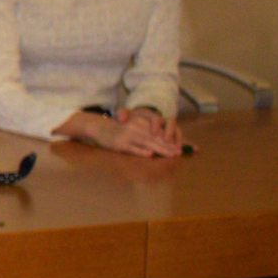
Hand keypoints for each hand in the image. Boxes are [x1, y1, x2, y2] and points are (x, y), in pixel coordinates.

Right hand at [69, 109, 183, 157]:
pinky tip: (150, 155)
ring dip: (160, 150)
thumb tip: (165, 144)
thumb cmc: (119, 128)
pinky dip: (141, 151)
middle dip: (168, 147)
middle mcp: (136, 127)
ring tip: (170, 155)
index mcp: (141, 122)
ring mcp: (128, 135)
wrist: (98, 127)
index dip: (170, 140)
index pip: (159, 132)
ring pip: (147, 142)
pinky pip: (132, 148)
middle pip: (156, 138)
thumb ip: (148, 134)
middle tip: (179, 154)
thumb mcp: (134, 127)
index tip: (179, 149)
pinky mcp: (120, 144)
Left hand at [125, 106, 191, 154]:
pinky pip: (184, 139)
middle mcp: (164, 121)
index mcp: (152, 116)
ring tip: (178, 150)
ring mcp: (171, 128)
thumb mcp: (126, 115)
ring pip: (178, 132)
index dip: (156, 125)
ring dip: (178, 140)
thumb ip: (123, 114)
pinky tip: (196, 149)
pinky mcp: (175, 135)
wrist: (142, 117)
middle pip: (170, 126)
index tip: (154, 133)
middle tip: (169, 143)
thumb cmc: (134, 118)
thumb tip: (120, 117)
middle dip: (170, 135)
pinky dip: (190, 143)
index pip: (156, 119)